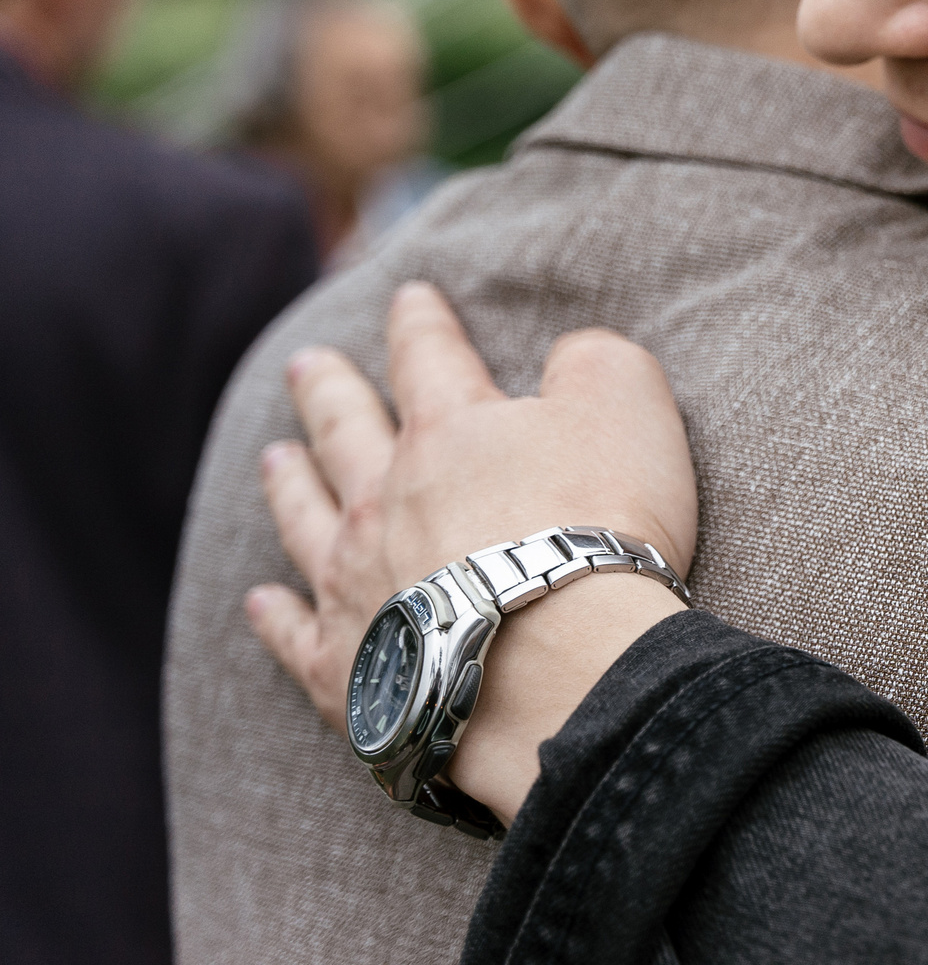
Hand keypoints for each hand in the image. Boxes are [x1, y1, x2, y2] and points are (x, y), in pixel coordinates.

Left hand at [248, 281, 698, 821]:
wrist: (564, 665)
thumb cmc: (603, 526)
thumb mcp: (629, 404)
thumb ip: (594, 361)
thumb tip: (567, 358)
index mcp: (449, 431)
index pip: (429, 357)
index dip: (421, 322)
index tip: (410, 297)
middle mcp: (383, 499)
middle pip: (345, 430)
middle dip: (328, 391)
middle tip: (306, 365)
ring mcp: (355, 582)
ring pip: (306, 520)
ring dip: (289, 485)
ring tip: (273, 459)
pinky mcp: (345, 667)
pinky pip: (294, 631)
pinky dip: (274, 613)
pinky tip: (262, 599)